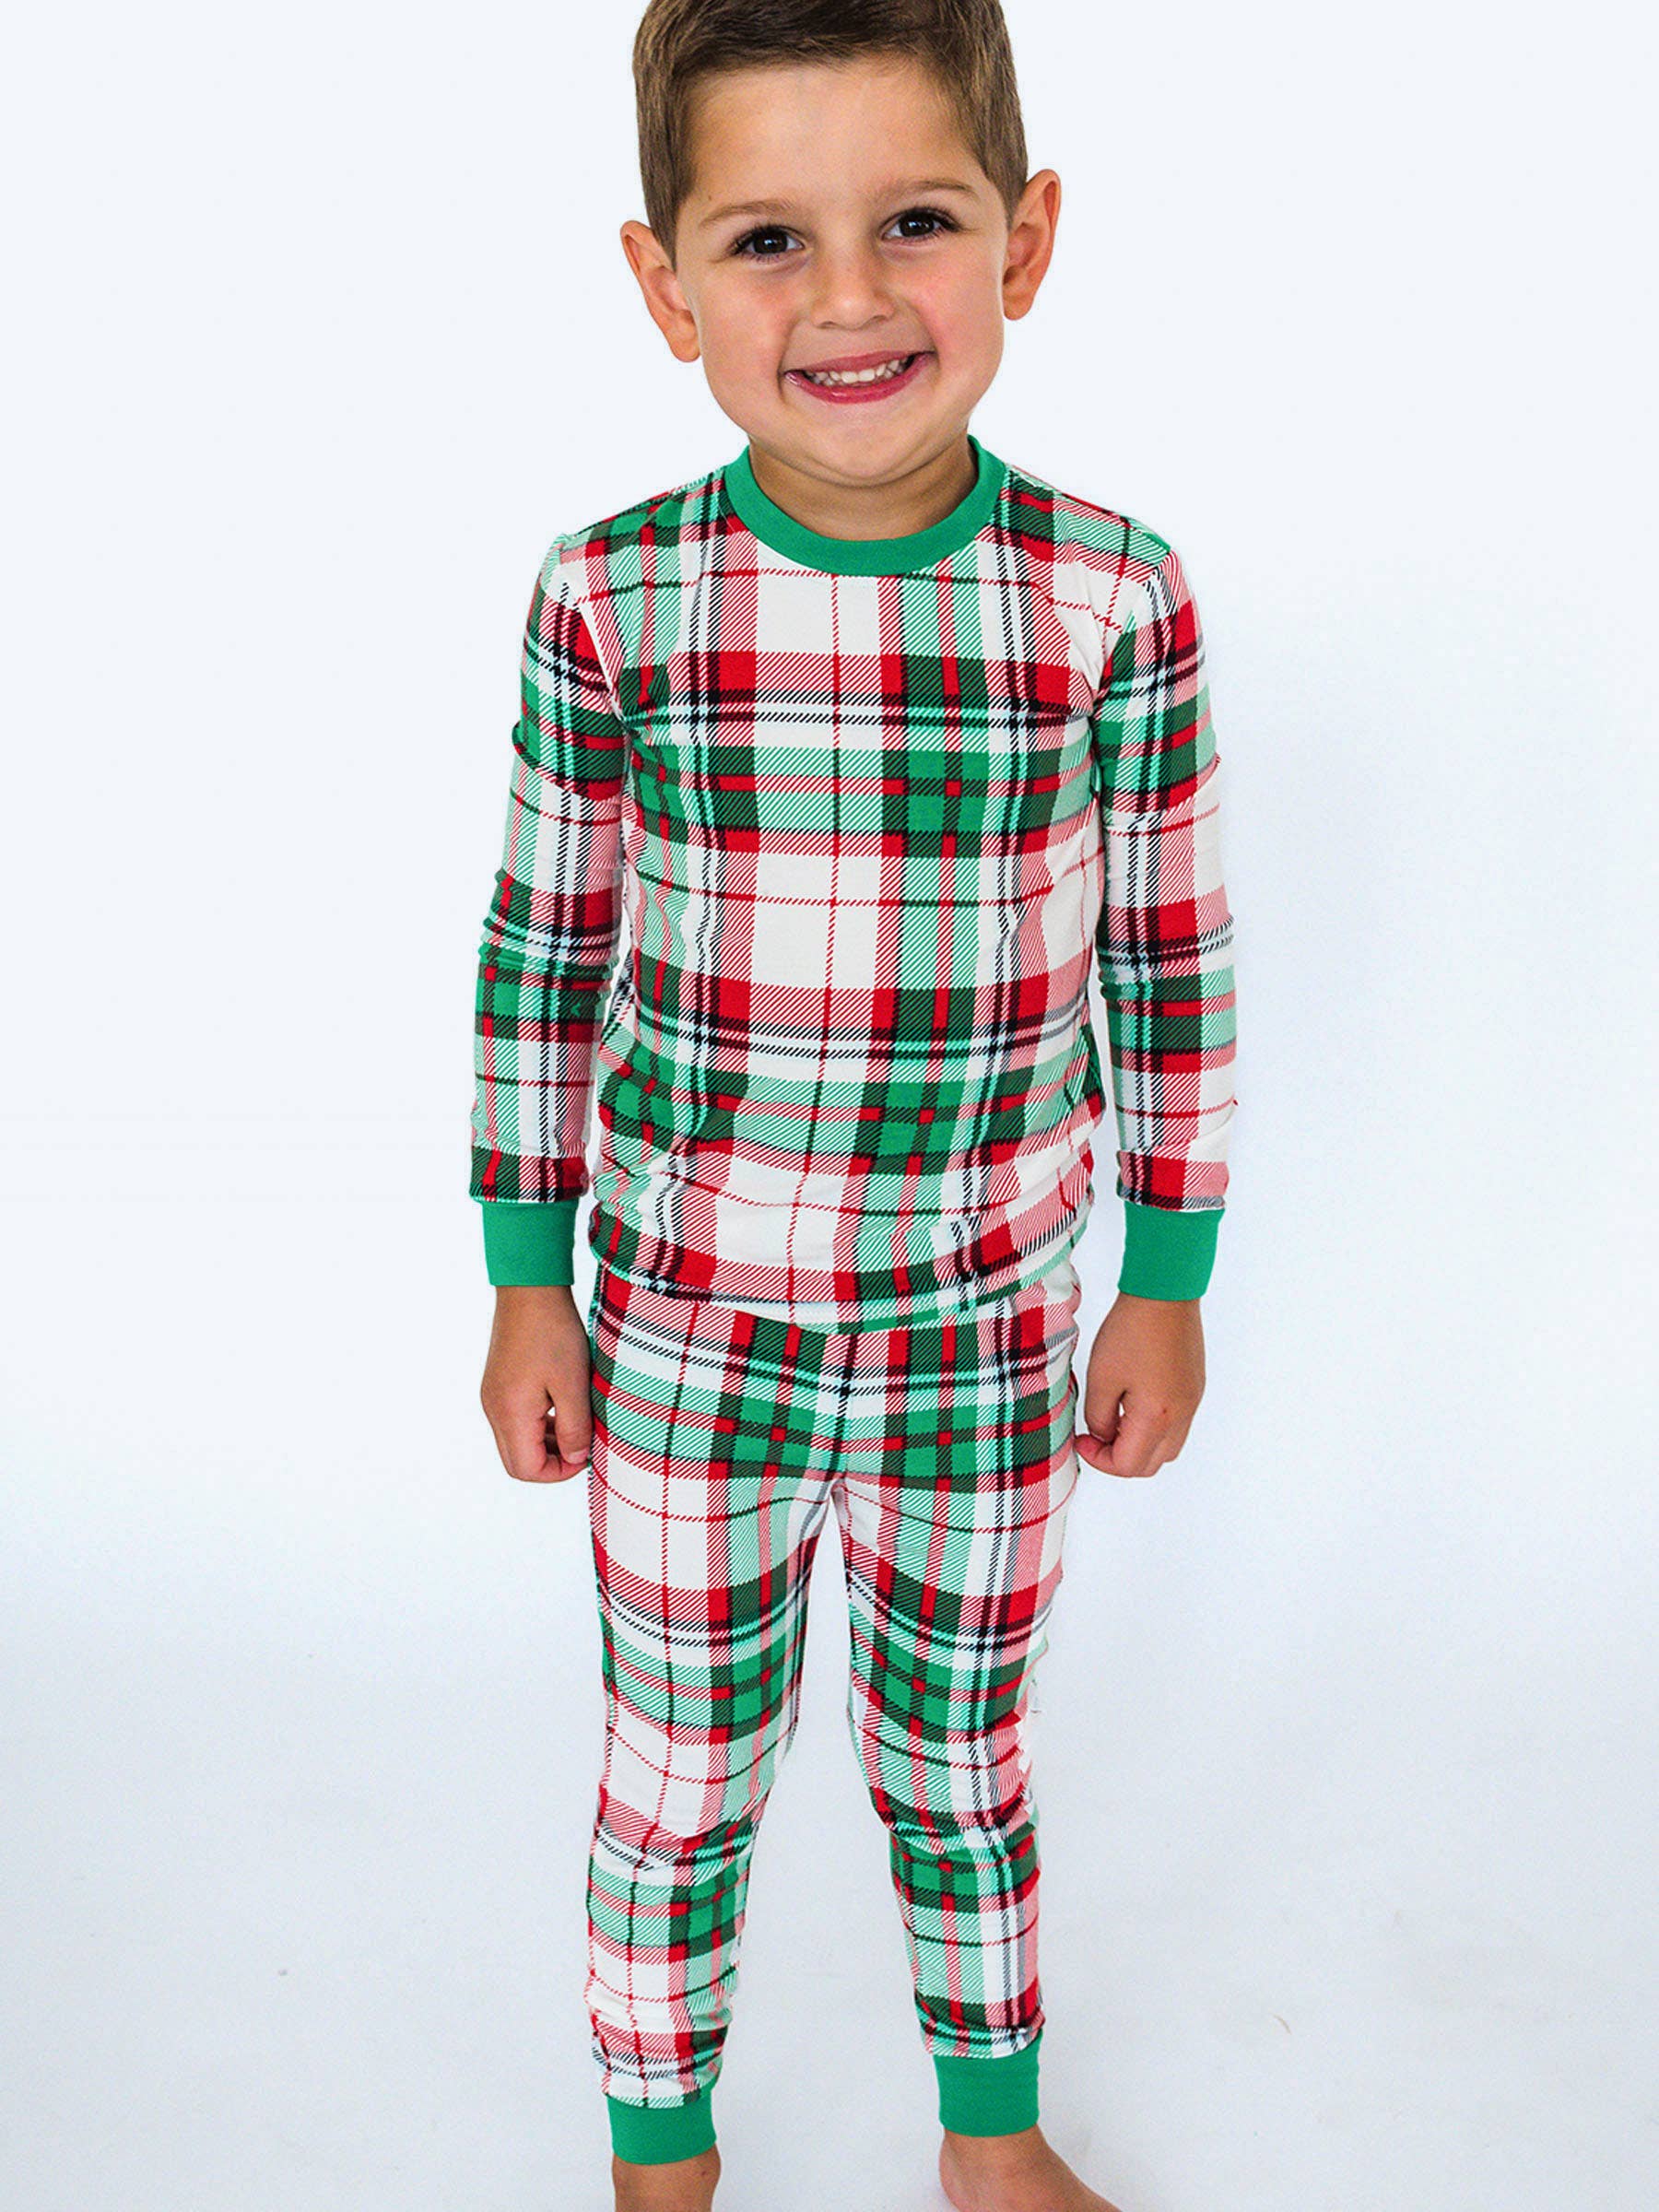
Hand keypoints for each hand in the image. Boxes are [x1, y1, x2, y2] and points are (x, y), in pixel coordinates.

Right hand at [479, 1285, 593, 1483]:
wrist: (530, 1289)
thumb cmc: (554, 1332)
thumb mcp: (574, 1384)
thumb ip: (575, 1428)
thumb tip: (576, 1458)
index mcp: (510, 1413)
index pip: (527, 1470)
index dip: (559, 1472)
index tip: (587, 1453)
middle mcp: (494, 1410)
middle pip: (518, 1461)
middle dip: (552, 1462)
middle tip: (583, 1443)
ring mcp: (493, 1397)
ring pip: (517, 1442)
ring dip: (547, 1443)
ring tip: (578, 1424)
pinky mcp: (498, 1385)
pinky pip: (515, 1420)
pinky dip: (539, 1425)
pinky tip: (563, 1407)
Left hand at [1075, 1292, 1205, 1478]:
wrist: (1164, 1293)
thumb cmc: (1131, 1330)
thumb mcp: (1101, 1377)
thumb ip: (1099, 1416)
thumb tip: (1102, 1436)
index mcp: (1157, 1418)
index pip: (1128, 1465)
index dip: (1098, 1459)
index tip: (1081, 1439)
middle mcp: (1182, 1416)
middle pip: (1151, 1464)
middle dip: (1119, 1459)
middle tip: (1094, 1436)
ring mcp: (1192, 1402)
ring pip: (1167, 1448)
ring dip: (1139, 1446)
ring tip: (1113, 1421)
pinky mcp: (1194, 1387)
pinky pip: (1177, 1425)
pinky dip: (1154, 1428)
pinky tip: (1133, 1405)